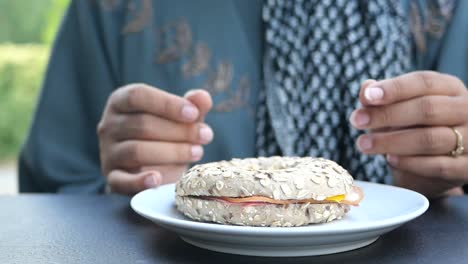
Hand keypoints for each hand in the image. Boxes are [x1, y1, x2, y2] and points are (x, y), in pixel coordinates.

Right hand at [97, 84, 212, 194]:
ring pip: (137, 151)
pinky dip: (139, 181)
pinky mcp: (112, 178)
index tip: (194, 114)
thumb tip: (203, 97)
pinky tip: (159, 180)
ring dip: (172, 152)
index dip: (167, 104)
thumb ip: (193, 106)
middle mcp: (108, 125)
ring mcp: (108, 153)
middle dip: (178, 130)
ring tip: (197, 152)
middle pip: (142, 124)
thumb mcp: (181, 118)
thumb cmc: (167, 135)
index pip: (138, 96)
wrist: (157, 168)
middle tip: (206, 136)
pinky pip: (122, 181)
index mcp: (120, 101)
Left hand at [350, 71, 466, 197]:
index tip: (367, 97)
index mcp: (450, 88)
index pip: (424, 82)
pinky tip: (389, 159)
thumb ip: (381, 98)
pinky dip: (411, 163)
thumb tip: (366, 88)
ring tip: (364, 144)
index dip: (394, 88)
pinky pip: (439, 166)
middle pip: (427, 109)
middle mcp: (467, 110)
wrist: (437, 167)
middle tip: (357, 121)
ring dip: (392, 142)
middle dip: (387, 115)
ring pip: (430, 139)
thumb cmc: (414, 128)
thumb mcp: (398, 109)